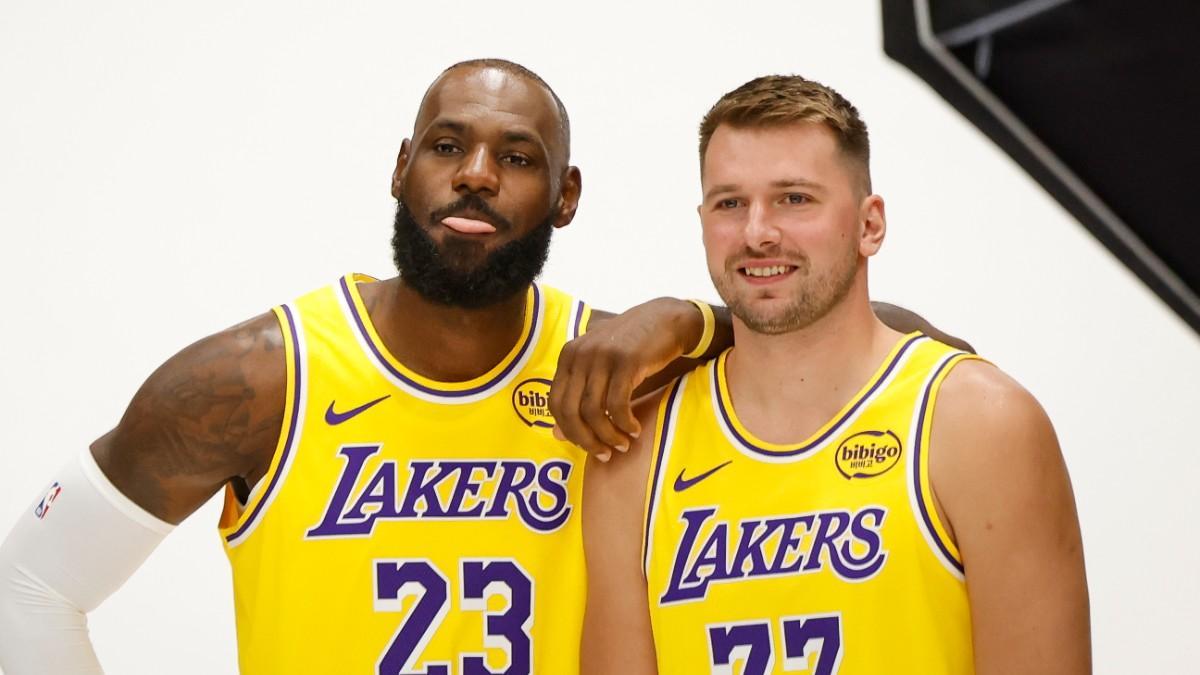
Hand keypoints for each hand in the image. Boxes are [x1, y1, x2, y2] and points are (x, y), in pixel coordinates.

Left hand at [549, 298, 700, 461]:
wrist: (665, 319)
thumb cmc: (632, 346)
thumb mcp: (600, 367)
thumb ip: (578, 396)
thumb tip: (558, 435)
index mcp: (568, 355)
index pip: (555, 403)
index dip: (569, 430)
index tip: (587, 445)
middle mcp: (580, 354)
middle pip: (571, 411)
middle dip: (586, 439)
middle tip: (604, 453)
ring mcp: (602, 357)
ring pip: (594, 411)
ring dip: (608, 435)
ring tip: (623, 444)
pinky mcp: (626, 362)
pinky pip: (617, 405)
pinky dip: (624, 423)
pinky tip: (634, 429)